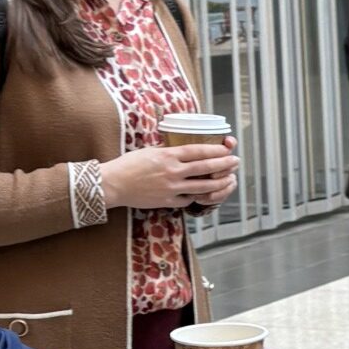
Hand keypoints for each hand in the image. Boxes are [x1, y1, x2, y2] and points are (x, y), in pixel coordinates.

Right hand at [97, 139, 238, 210]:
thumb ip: (168, 151)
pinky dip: (197, 196)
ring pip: (203, 187)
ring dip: (219, 183)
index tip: (228, 149)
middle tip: (236, 162)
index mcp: (168, 155)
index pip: (198, 151)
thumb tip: (183, 147)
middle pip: (206, 168)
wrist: (113, 184)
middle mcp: (172, 171)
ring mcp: (171, 188)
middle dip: (224, 165)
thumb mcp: (149, 151)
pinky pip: (188, 199)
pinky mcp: (167, 201)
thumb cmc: (128, 165)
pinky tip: (204, 193)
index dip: (216, 150)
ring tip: (230, 180)